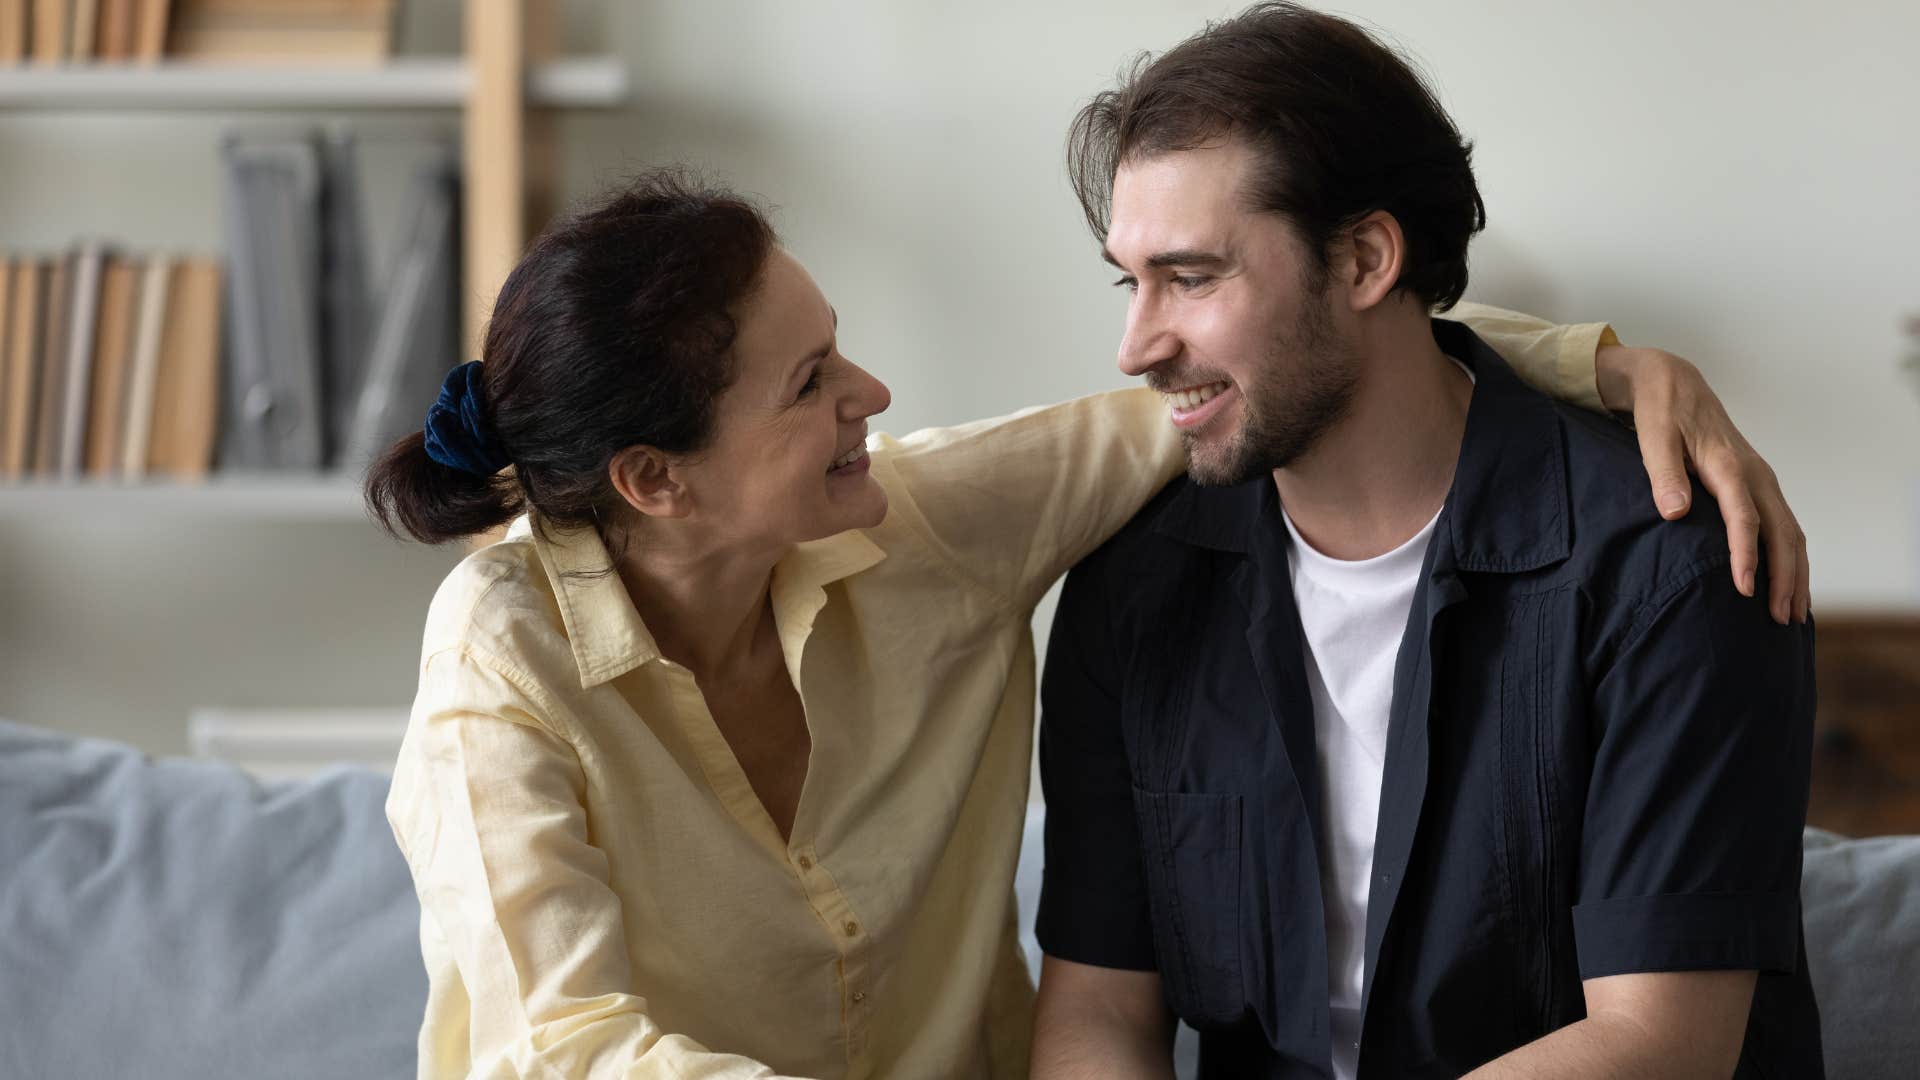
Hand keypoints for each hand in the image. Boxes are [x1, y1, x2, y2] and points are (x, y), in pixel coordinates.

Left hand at [1596, 344, 1809, 624]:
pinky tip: (1790, 585)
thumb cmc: (1660, 412)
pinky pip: (1785, 526)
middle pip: (1782, 531)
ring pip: (1791, 531)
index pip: (1743, 517)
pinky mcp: (1760, 485)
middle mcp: (1754, 473)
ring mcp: (1762, 480)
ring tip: (1792, 615)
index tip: (1743, 589)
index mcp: (1728, 464)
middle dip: (1785, 577)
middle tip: (1781, 619)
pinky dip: (1792, 557)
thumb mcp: (1653, 436)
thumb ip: (1663, 474)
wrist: (1674, 383)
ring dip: (1796, 573)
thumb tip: (1674, 512)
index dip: (1745, 554)